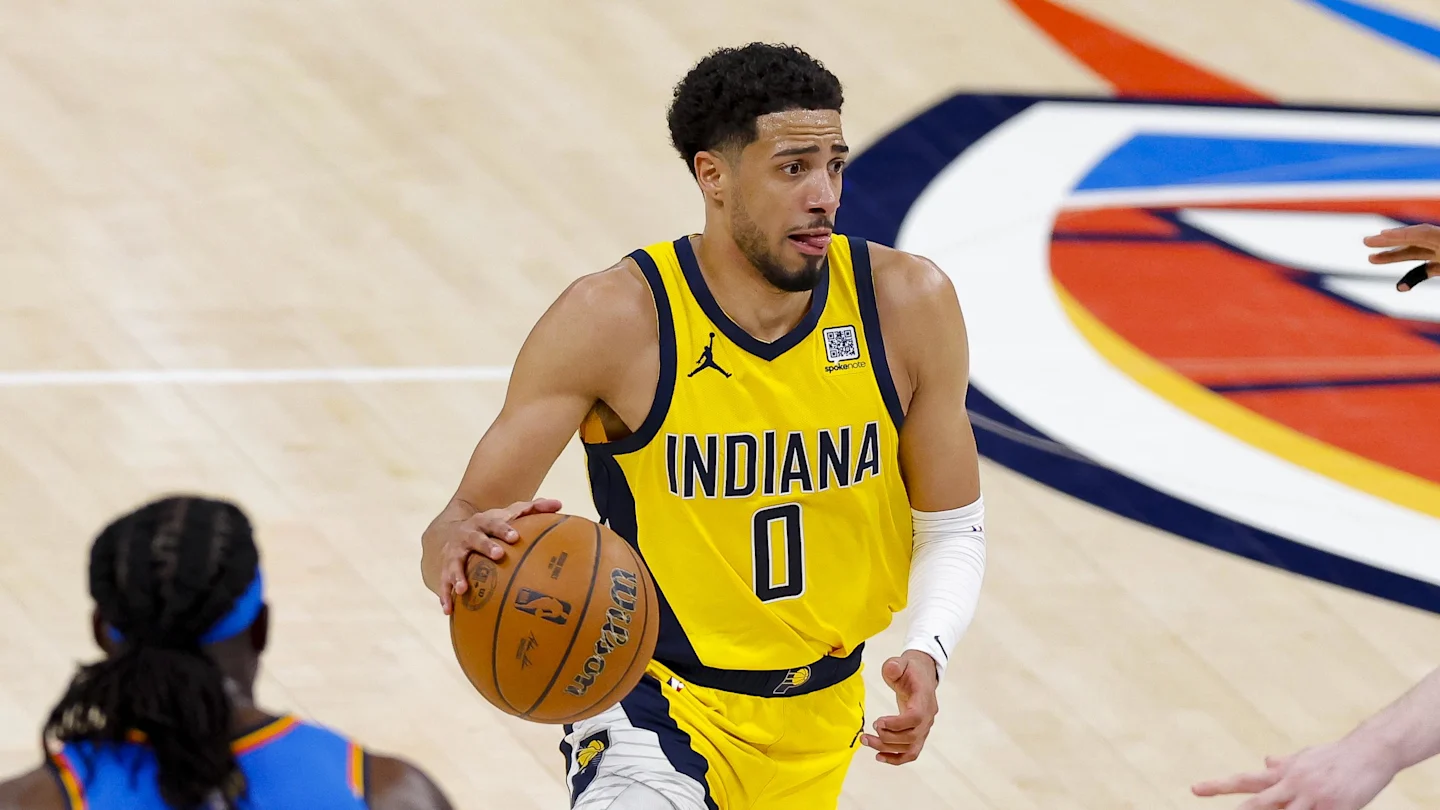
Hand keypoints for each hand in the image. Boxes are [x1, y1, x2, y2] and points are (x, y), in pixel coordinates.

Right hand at [435, 498, 561, 614]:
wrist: (454, 530)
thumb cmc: (492, 525)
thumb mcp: (509, 514)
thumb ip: (533, 509)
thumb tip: (559, 503)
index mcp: (484, 521)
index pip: (494, 522)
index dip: (503, 529)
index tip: (515, 537)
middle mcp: (468, 534)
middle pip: (476, 539)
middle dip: (486, 546)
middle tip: (498, 555)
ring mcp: (455, 552)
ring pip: (454, 562)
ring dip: (457, 575)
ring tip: (463, 589)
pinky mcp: (446, 568)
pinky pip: (443, 582)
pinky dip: (445, 596)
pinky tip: (449, 610)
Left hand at [861, 650, 938, 764]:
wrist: (922, 674)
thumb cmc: (910, 669)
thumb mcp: (901, 662)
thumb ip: (895, 666)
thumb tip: (891, 669)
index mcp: (924, 698)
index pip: (916, 717)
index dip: (897, 723)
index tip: (878, 722)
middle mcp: (928, 716)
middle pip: (912, 736)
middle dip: (886, 738)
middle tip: (867, 734)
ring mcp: (925, 726)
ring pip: (910, 747)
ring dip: (887, 749)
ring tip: (866, 741)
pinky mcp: (919, 733)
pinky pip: (911, 752)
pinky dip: (896, 758)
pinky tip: (879, 756)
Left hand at [1191, 734, 1398, 809]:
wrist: (1370, 750)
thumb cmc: (1335, 756)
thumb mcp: (1304, 757)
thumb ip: (1284, 764)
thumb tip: (1265, 760)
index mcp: (1282, 772)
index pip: (1244, 780)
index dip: (1218, 786)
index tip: (1194, 789)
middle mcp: (1293, 783)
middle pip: (1259, 802)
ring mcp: (1314, 797)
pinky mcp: (1337, 808)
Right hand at [1364, 224, 1439, 290]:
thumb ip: (1439, 262)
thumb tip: (1426, 258)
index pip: (1423, 234)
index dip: (1402, 234)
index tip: (1381, 234)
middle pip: (1415, 240)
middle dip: (1390, 241)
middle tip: (1366, 241)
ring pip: (1417, 253)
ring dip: (1393, 256)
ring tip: (1372, 259)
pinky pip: (1428, 269)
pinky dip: (1413, 276)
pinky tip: (1401, 287)